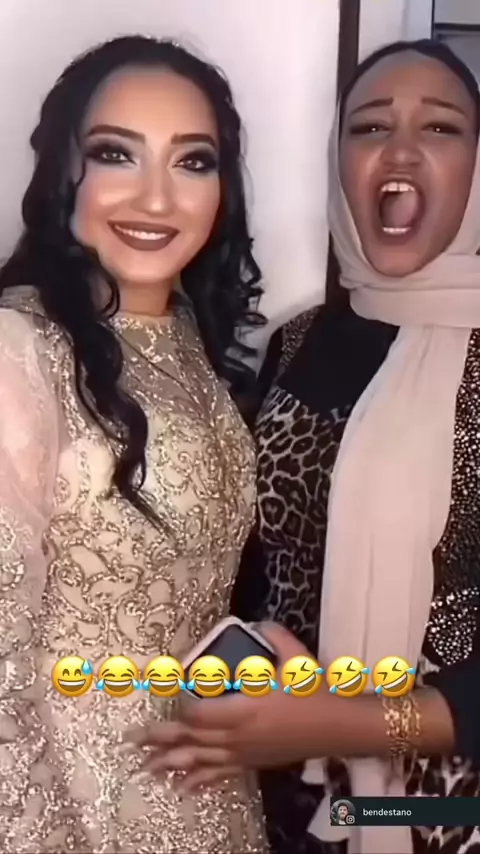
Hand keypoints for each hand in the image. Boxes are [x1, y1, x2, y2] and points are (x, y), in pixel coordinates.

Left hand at [125, 623, 331, 790]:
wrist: (339, 726)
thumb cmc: (314, 691)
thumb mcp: (296, 656)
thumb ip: (272, 634)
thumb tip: (256, 620)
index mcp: (245, 708)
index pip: (199, 713)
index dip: (181, 708)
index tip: (168, 695)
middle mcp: (238, 735)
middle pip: (191, 740)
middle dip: (160, 741)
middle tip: (131, 742)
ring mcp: (244, 753)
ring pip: (199, 761)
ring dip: (170, 764)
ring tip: (144, 768)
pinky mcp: (251, 763)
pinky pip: (220, 775)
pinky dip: (198, 781)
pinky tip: (181, 788)